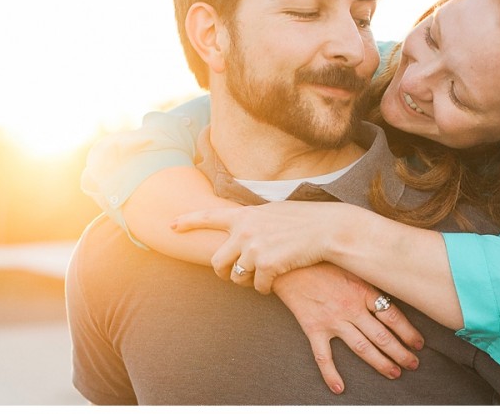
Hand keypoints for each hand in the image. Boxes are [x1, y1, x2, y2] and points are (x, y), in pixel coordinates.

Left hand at [172, 202, 354, 292]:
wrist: (327, 229)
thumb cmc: (305, 219)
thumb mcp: (274, 211)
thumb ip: (254, 219)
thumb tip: (244, 225)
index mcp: (245, 214)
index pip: (209, 216)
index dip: (188, 221)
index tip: (171, 225)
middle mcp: (244, 230)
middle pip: (217, 261)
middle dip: (223, 273)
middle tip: (234, 276)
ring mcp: (254, 248)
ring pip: (236, 277)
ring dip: (247, 282)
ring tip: (260, 277)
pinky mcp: (267, 265)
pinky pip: (258, 286)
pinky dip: (265, 289)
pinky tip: (275, 282)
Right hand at [273, 263, 423, 393]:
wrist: (288, 261)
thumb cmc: (320, 258)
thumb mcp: (350, 262)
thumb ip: (368, 276)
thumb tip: (391, 282)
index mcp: (363, 290)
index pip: (393, 315)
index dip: (408, 332)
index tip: (419, 343)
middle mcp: (351, 307)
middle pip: (382, 336)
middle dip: (401, 352)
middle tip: (413, 363)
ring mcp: (332, 319)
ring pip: (362, 348)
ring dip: (380, 363)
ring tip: (394, 372)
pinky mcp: (313, 327)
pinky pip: (323, 356)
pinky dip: (331, 374)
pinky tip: (339, 387)